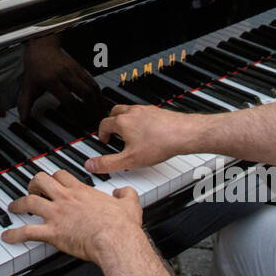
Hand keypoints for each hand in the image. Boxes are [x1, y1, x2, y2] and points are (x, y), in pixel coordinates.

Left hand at [2, 170, 142, 263]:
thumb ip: (125, 194)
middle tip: (31, 190)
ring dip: (18, 204)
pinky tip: (7, 237)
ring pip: (29, 201)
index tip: (53, 181)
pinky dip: (14, 234)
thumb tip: (124, 192)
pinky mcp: (53, 233)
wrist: (116, 239)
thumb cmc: (122, 225)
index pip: (62, 175)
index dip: (55, 177)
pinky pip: (27, 231)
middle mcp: (66, 199)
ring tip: (13, 208)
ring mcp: (57, 215)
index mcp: (82, 191)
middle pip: (41, 181)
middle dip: (33, 184)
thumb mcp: (130, 203)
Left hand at [18, 33, 100, 119]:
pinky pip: (92, 81)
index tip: (78, 122)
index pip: (68, 99)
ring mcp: (74, 70)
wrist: (42, 47)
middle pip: (85, 92)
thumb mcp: (28, 85)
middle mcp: (65, 74)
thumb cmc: (35, 66)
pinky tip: (99, 101)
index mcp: (52, 80)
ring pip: (92, 86)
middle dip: (92, 108)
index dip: (75, 112)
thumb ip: (25, 103)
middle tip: (93, 120)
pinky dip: (98, 93)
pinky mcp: (80, 68)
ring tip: (100, 113)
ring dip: (98, 101)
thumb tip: (24, 119)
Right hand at [92, 104, 212, 173]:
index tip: (105, 141)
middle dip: (111, 122)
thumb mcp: (129, 160)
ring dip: (125, 119)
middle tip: (113, 133)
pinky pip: (144, 113)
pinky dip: (140, 120)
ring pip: (130, 110)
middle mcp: (133, 112)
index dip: (101, 133)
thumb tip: (91, 165)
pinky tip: (147, 132)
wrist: (184, 133)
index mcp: (122, 122)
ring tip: (129, 132)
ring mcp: (146, 111)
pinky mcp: (158, 112)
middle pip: (115, 112)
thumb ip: (108, 163)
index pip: (104, 124)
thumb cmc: (159, 144)